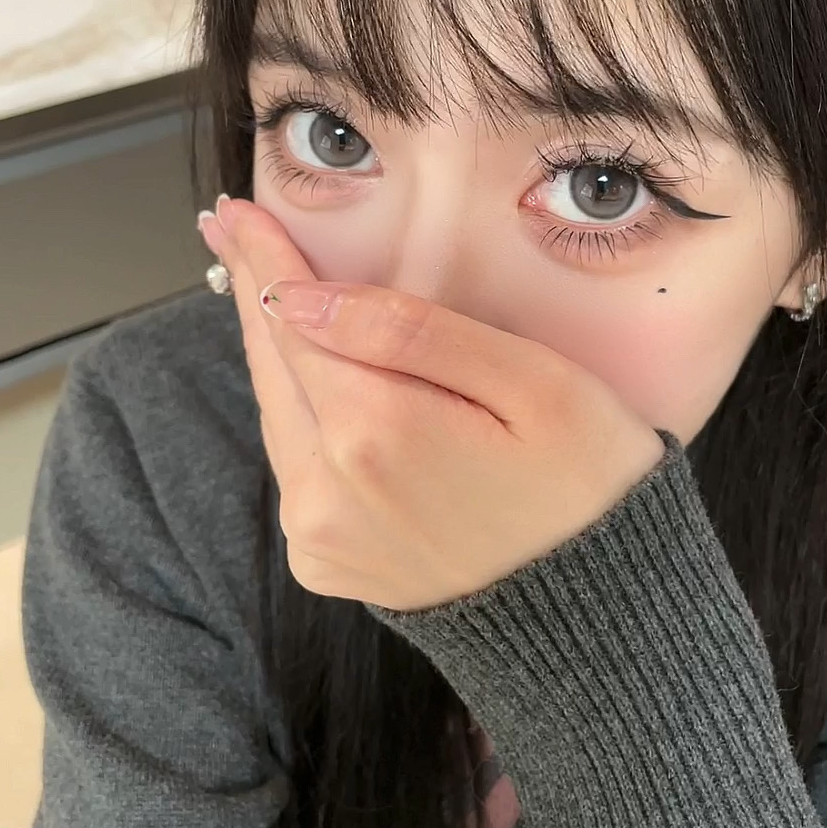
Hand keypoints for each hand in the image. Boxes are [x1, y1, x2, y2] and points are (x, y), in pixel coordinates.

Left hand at [199, 197, 665, 612]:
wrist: (596, 613)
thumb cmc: (587, 483)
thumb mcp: (533, 383)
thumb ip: (412, 333)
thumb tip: (301, 298)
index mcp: (375, 431)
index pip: (293, 320)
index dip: (264, 259)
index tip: (234, 214)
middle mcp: (326, 489)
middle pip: (274, 365)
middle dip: (255, 292)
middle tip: (230, 232)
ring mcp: (319, 534)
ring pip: (279, 414)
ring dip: (277, 351)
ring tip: (267, 289)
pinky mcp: (327, 562)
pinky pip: (296, 465)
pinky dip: (299, 413)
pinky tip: (317, 381)